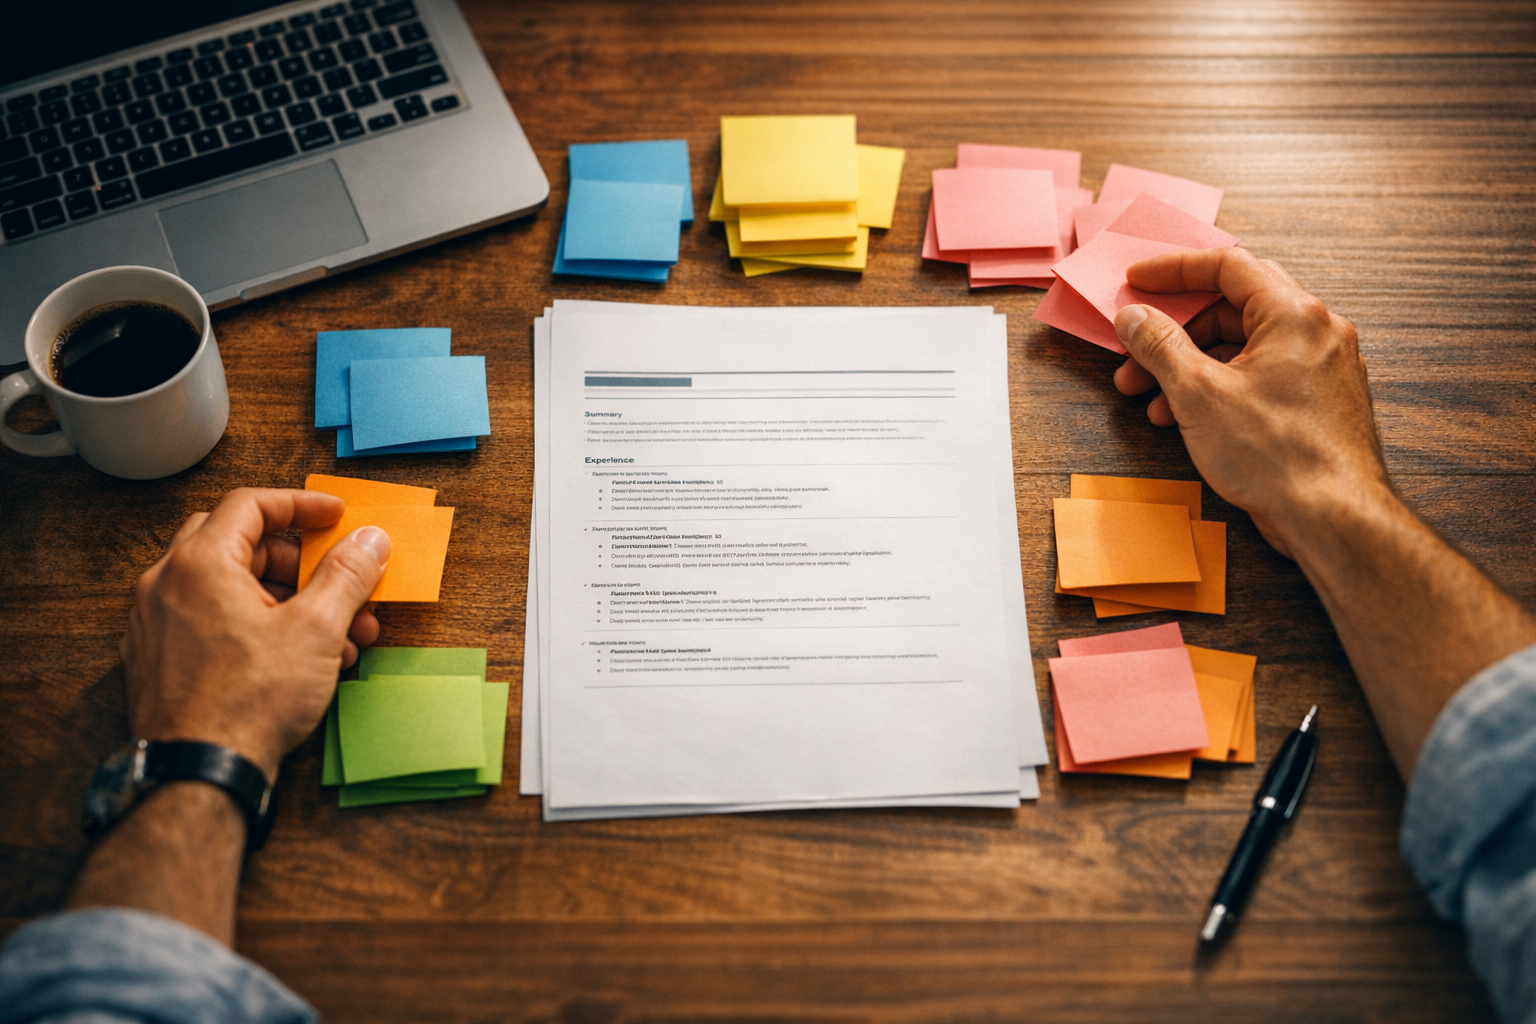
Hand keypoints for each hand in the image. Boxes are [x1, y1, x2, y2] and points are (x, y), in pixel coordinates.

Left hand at [119, 488, 391, 779]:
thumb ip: (346, 574)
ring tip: (337, 636)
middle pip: (239, 545)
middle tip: (338, 581)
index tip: (335, 517)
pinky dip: (255, 625)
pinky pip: (210, 621)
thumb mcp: (317, 629)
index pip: (250, 505)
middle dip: (299, 563)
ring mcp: (155, 623)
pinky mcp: (157, 659)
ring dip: (286, 601)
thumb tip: (369, 540)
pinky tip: (298, 659)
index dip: (301, 505)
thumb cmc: (248, 702)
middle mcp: (166, 585)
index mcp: (199, 564)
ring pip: (229, 588)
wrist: (199, 772)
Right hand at [1110, 247, 1387, 557]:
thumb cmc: (1279, 456)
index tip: (1137, 281)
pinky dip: (1218, 387)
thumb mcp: (1198, 394)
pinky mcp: (1319, 400)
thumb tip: (1134, 317)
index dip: (1173, 270)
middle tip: (1134, 346)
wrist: (1333, 517)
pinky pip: (1260, 376)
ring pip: (1243, 347)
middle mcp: (1317, 331)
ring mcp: (1322, 366)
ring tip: (1147, 396)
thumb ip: (1160, 345)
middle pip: (1232, 307)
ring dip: (1190, 365)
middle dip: (1175, 330)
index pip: (1227, 265)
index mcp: (1294, 314)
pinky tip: (1184, 417)